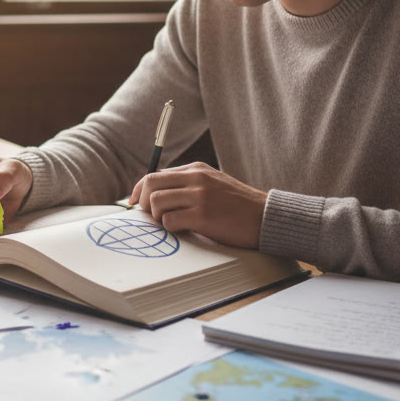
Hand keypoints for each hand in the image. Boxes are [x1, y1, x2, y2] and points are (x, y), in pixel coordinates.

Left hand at [128, 162, 266, 248]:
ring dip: (157, 217)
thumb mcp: (213, 184)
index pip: (155, 174)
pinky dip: (170, 229)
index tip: (133, 202)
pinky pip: (169, 221)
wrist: (266, 217)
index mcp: (196, 169)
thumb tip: (156, 194)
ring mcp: (199, 196)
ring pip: (156, 202)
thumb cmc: (238, 206)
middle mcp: (196, 178)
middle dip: (142, 202)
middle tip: (149, 216)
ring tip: (171, 224)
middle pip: (150, 184)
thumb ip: (188, 184)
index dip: (139, 189)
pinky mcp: (202, 215)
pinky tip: (183, 231)